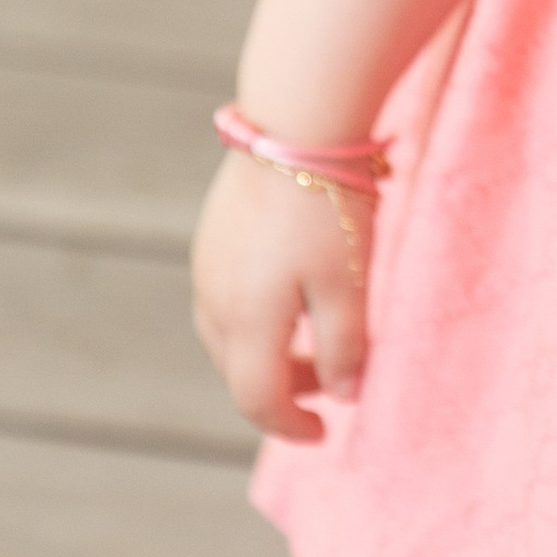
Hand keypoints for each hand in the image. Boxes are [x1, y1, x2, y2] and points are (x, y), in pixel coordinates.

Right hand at [192, 146, 370, 442]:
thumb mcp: (348, 284)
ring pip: (228, 336)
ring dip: (266, 355)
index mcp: (247, 321)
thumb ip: (344, 347)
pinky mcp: (212, 236)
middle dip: (281, 391)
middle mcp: (214, 299)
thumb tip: (341, 395)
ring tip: (313, 344)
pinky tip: (291, 297)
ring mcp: (207, 265)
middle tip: (328, 387)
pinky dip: (255, 321)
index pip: (257, 399)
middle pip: (238, 371)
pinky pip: (225, 299)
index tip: (323, 433)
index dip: (290, 426)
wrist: (295, 122)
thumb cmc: (327, 206)